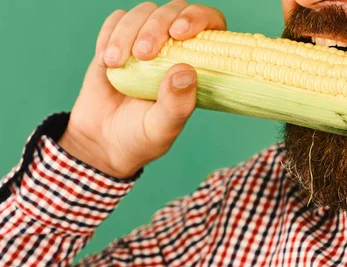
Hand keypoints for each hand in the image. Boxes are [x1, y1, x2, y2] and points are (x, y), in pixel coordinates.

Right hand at [59, 1, 226, 177]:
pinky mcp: (120, 40)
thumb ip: (176, 104)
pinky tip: (107, 62)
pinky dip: (110, 35)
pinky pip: (117, 20)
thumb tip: (186, 71)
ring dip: (129, 31)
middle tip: (143, 54)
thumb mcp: (162, 128)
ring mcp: (148, 41)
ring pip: (145, 11)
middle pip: (175, 10)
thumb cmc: (142, 138)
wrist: (103, 141)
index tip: (179, 33)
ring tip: (116, 63)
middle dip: (158, 25)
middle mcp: (177, 47)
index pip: (211, 24)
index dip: (199, 18)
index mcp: (199, 63)